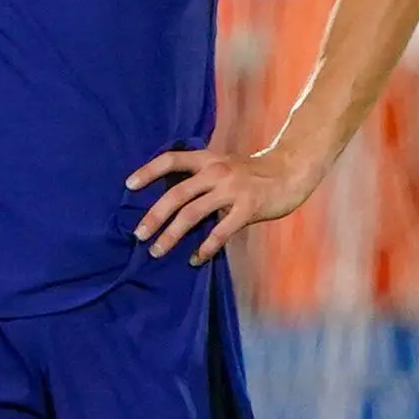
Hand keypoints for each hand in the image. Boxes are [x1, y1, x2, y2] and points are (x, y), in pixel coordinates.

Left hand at [126, 144, 321, 265]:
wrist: (290, 172)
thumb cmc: (251, 173)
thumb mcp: (223, 165)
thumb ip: (200, 177)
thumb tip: (168, 199)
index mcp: (208, 159)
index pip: (171, 160)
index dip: (148, 171)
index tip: (128, 186)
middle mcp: (216, 172)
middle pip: (177, 194)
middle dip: (154, 215)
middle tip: (138, 234)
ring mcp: (232, 190)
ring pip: (193, 214)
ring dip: (172, 235)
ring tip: (157, 250)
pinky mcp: (248, 208)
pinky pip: (220, 231)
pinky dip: (205, 247)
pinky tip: (194, 259)